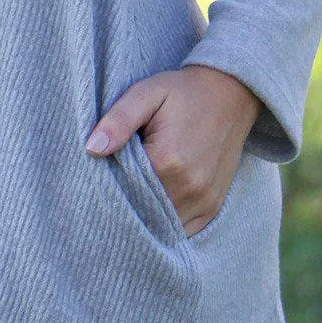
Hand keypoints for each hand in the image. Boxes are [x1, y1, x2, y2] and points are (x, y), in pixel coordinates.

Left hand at [85, 65, 260, 235]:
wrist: (229, 94)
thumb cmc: (182, 92)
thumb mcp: (146, 94)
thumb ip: (118, 121)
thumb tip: (92, 149)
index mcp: (168, 161)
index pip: (123, 190)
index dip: (108, 184)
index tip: (101, 174)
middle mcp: (189, 188)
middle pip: (142, 211)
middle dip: (125, 203)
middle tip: (114, 185)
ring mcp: (204, 200)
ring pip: (162, 225)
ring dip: (145, 215)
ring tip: (134, 194)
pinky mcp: (212, 206)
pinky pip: (183, 229)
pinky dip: (166, 223)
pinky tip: (154, 206)